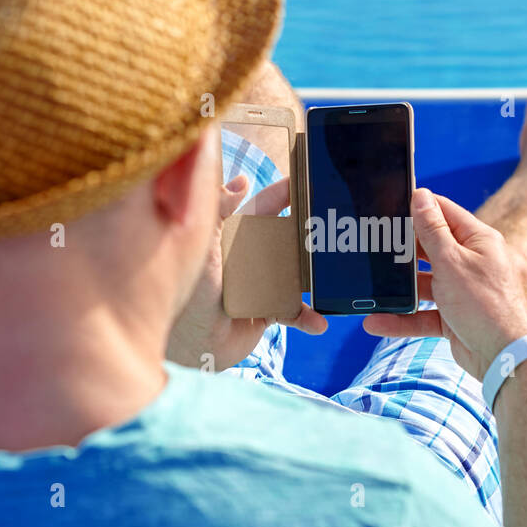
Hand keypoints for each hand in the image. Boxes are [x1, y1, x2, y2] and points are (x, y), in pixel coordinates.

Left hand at [168, 175, 326, 370]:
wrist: (189, 346)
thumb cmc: (190, 292)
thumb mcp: (202, 244)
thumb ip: (218, 209)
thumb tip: (242, 181)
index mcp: (234, 237)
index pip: (265, 207)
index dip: (286, 192)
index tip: (310, 180)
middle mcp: (251, 258)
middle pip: (289, 238)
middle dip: (312, 233)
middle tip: (337, 227)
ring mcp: (262, 286)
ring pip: (298, 274)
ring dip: (318, 277)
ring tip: (336, 277)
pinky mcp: (267, 313)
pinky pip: (295, 312)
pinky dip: (309, 317)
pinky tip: (318, 322)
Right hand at [363, 188, 526, 380]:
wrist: (502, 357)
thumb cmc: (485, 304)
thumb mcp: (452, 261)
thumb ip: (432, 231)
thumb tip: (421, 196)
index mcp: (477, 240)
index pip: (444, 213)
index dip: (418, 207)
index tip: (389, 206)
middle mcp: (470, 262)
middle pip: (430, 248)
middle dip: (403, 250)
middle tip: (372, 245)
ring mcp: (461, 291)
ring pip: (423, 284)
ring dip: (400, 288)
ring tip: (371, 286)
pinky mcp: (453, 317)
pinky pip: (422, 314)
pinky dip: (402, 318)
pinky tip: (376, 321)